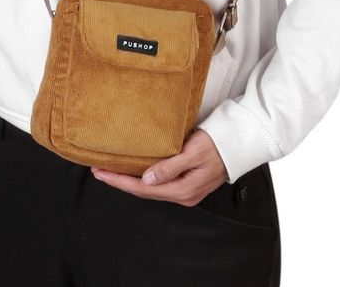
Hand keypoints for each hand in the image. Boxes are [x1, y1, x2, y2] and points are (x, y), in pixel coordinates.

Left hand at [90, 128, 227, 205]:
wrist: (239, 143)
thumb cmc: (217, 144)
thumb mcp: (193, 152)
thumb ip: (170, 167)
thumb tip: (147, 180)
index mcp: (182, 190)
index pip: (142, 189)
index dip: (119, 181)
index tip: (101, 173)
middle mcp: (183, 195)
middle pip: (144, 191)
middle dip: (120, 181)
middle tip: (99, 170)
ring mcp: (186, 191)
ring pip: (151, 189)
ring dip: (131, 180)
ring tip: (112, 170)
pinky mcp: (188, 183)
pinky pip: (160, 184)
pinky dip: (144, 178)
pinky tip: (136, 170)